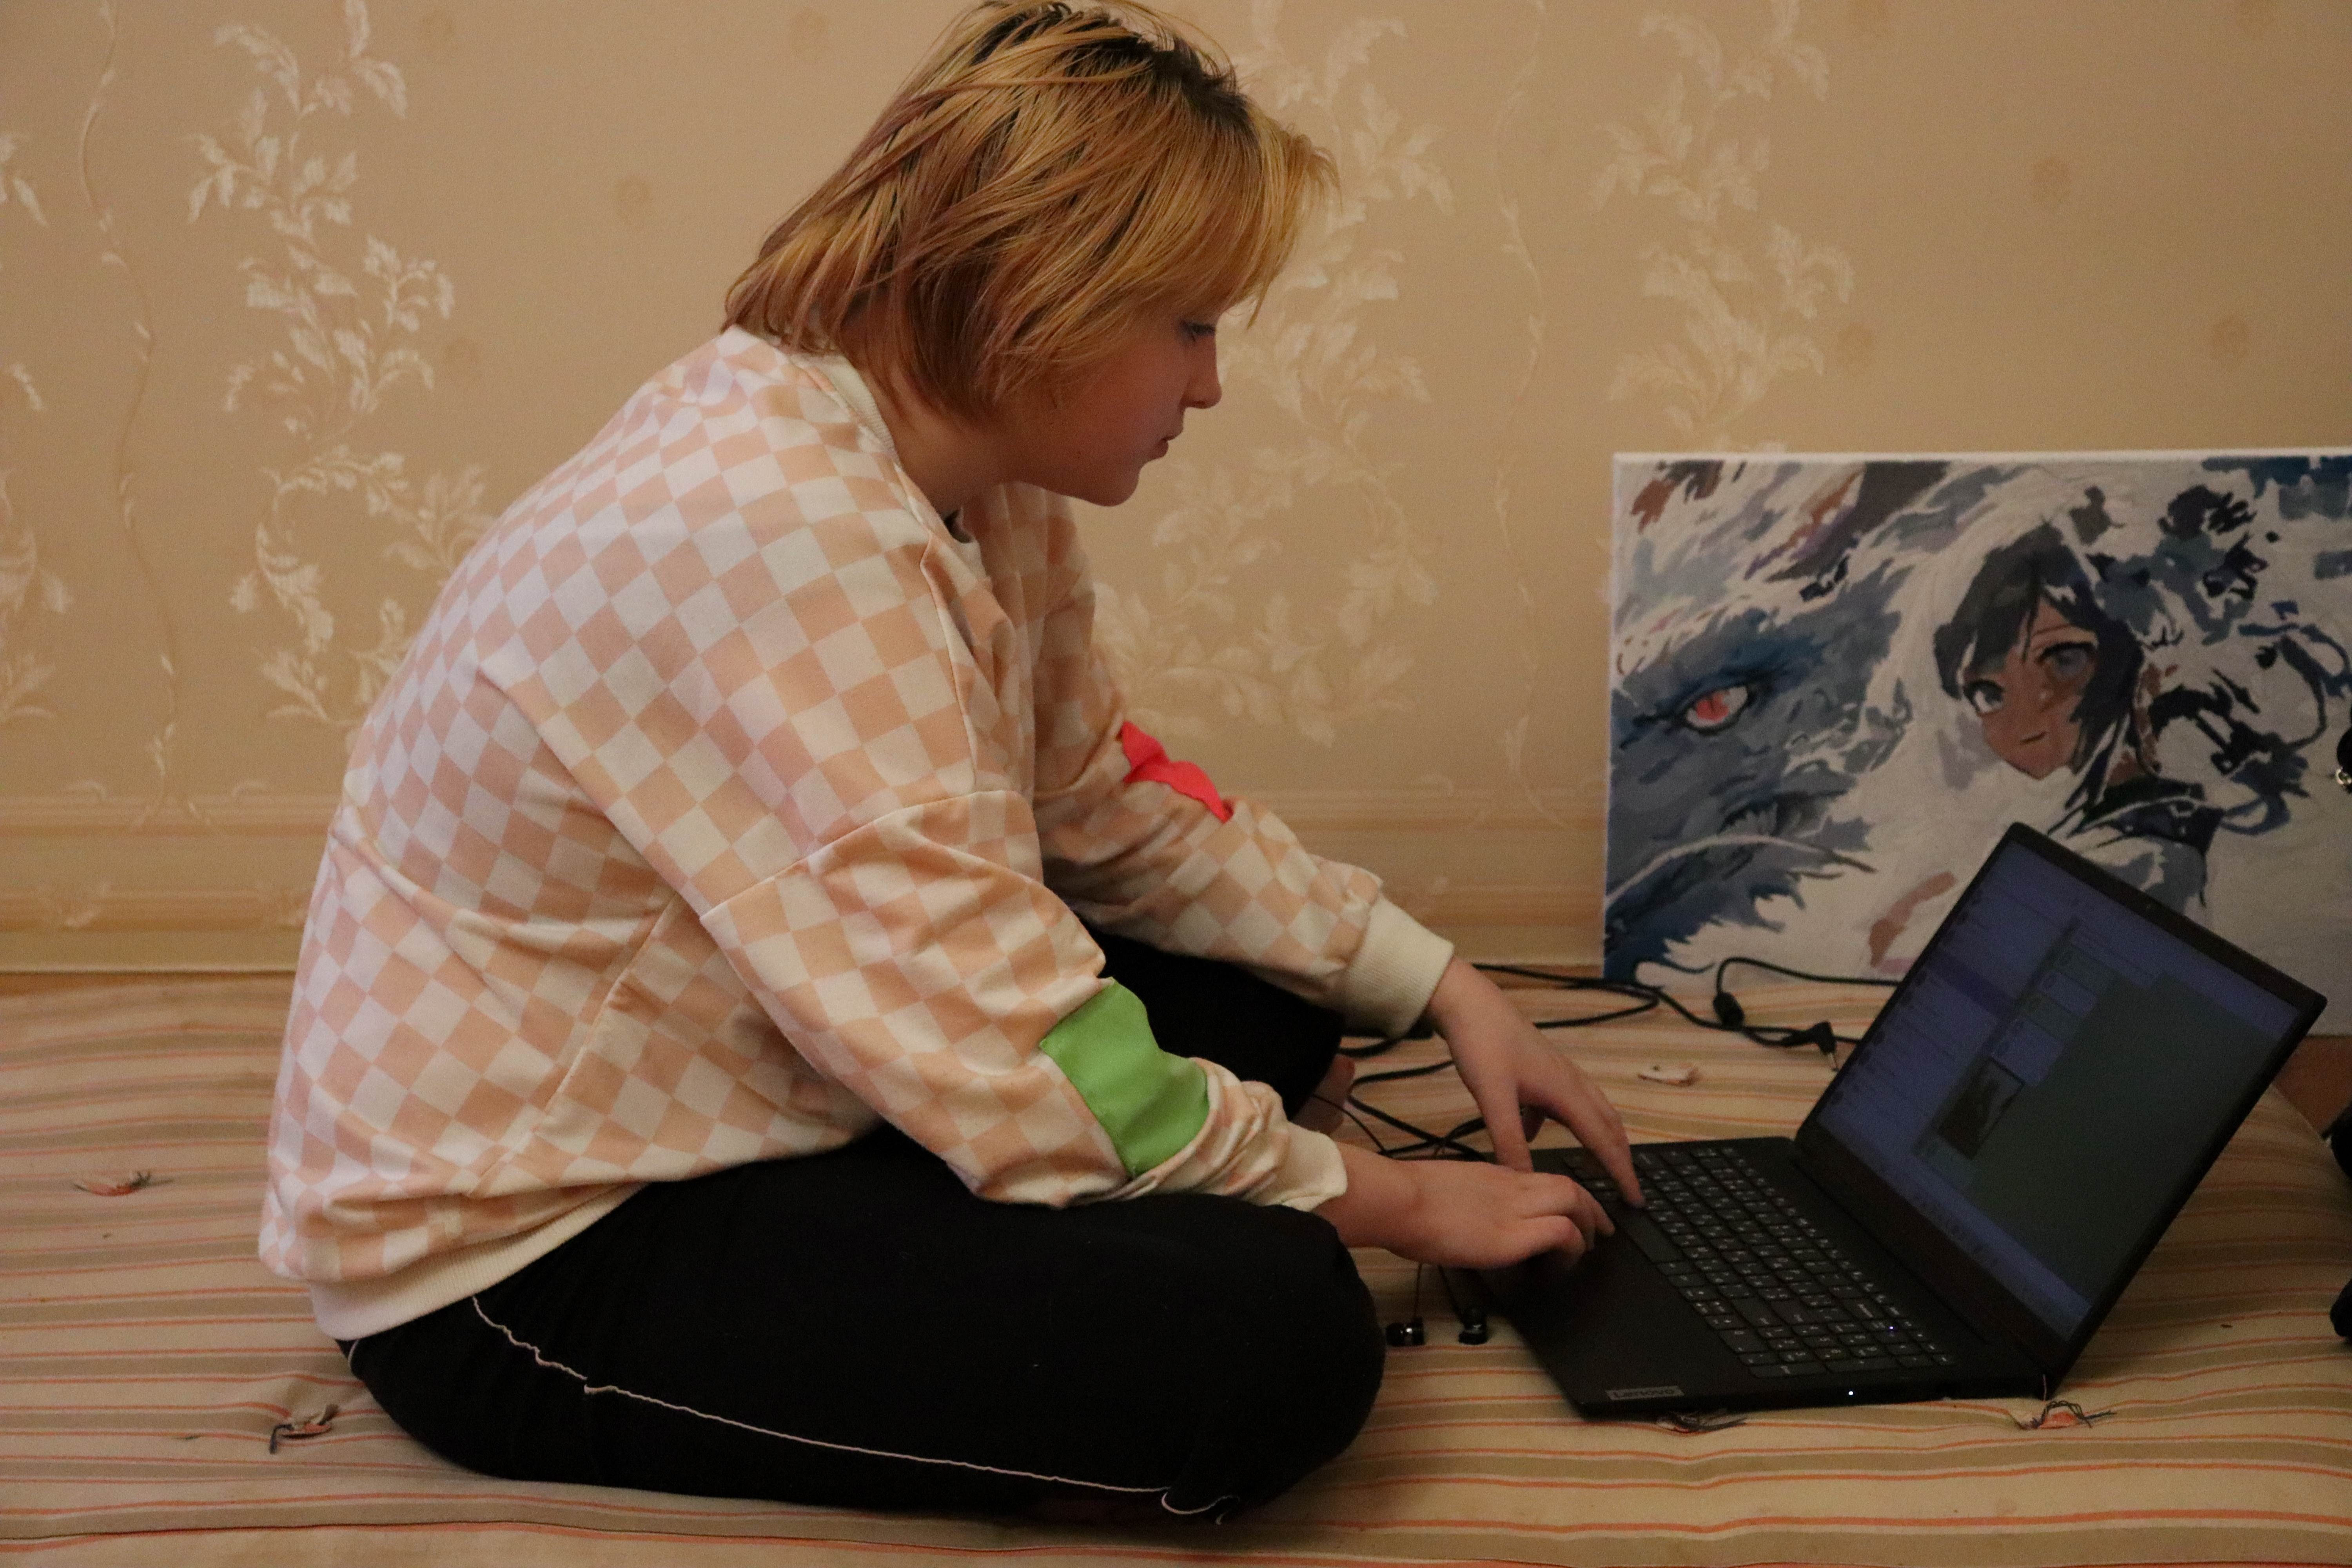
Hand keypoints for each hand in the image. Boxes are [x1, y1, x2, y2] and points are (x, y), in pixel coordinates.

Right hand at [1320, 1143, 1610, 1267]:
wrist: (1397, 1200)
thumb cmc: (1406, 1199)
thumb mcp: (1446, 1192)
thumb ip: (1468, 1200)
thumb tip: (1471, 1218)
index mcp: (1493, 1176)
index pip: (1542, 1179)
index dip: (1567, 1195)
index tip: (1575, 1211)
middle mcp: (1511, 1186)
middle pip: (1568, 1186)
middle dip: (1592, 1208)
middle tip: (1602, 1230)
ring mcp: (1514, 1209)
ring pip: (1573, 1201)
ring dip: (1589, 1225)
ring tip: (1589, 1248)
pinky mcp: (1512, 1236)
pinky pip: (1560, 1232)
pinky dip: (1572, 1245)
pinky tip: (1565, 1261)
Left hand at [1421, 957, 1645, 1205]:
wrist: (1468, 1003)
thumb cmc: (1483, 1047)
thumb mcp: (1493, 1099)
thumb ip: (1508, 1141)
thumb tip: (1527, 1182)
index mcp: (1566, 1092)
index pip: (1604, 1140)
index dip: (1621, 1172)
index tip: (1637, 1199)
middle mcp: (1570, 1082)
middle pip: (1608, 1125)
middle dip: (1622, 1158)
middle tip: (1630, 1189)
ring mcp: (1557, 1073)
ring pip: (1590, 1112)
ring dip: (1600, 1139)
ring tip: (1601, 1164)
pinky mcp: (1540, 1069)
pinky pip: (1559, 1103)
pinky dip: (1558, 1122)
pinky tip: (1530, 1133)